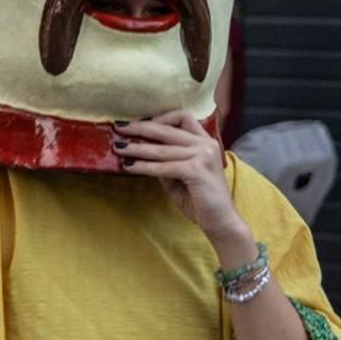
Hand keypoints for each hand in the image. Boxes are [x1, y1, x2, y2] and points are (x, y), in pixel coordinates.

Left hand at [113, 111, 244, 241]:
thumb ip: (165, 161)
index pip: (182, 117)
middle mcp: (206, 144)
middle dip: (140, 128)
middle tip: (119, 129)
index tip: (140, 125)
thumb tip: (140, 150)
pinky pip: (164, 166)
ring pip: (162, 148)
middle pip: (168, 128)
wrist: (221, 222)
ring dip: (137, 148)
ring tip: (118, 149)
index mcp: (205, 141)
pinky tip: (129, 167)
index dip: (159, 118)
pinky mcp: (197, 171)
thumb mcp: (179, 176)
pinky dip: (144, 166)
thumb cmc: (200, 201)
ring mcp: (203, 156)